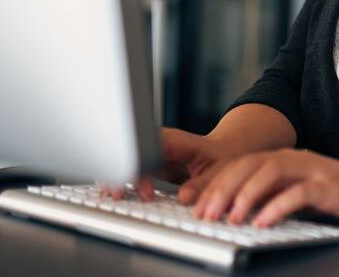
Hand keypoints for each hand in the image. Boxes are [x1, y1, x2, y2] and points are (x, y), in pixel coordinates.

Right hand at [98, 127, 241, 200]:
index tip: (145, 193)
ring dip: (115, 177)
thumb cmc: (221, 157)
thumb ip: (203, 184)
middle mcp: (157, 144)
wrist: (223, 151)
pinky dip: (120, 181)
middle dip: (118, 173)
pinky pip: (128, 170)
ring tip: (116, 196)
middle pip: (128, 153)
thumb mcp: (219, 171)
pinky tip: (117, 193)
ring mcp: (150, 153)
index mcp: (173, 140)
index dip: (141, 171)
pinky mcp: (148, 163)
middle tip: (118, 196)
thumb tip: (184, 197)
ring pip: (123, 160)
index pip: (147, 151)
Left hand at [179, 148, 338, 225]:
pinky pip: (297, 193)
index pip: (239, 164)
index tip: (192, 202)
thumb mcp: (296, 192)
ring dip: (245, 196)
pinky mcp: (327, 186)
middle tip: (204, 214)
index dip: (213, 182)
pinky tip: (263, 222)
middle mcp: (293, 159)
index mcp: (282, 159)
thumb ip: (269, 196)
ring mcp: (310, 170)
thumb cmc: (337, 192)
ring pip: (268, 173)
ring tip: (229, 218)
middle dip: (222, 189)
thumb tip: (233, 211)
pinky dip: (277, 207)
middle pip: (248, 165)